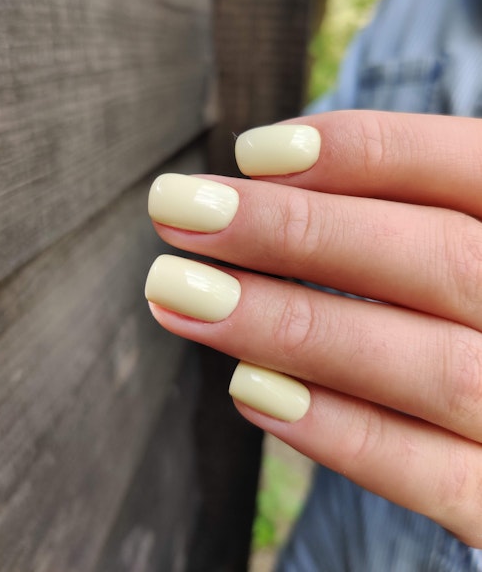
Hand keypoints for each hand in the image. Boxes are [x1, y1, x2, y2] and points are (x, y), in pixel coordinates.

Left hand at [145, 110, 481, 546]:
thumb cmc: (467, 310)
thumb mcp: (453, 245)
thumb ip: (395, 216)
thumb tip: (261, 183)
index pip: (468, 169)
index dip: (367, 152)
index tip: (251, 152)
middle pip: (441, 258)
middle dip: (298, 231)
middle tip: (178, 209)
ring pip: (430, 367)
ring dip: (290, 327)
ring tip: (177, 291)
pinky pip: (433, 476)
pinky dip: (338, 433)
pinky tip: (246, 389)